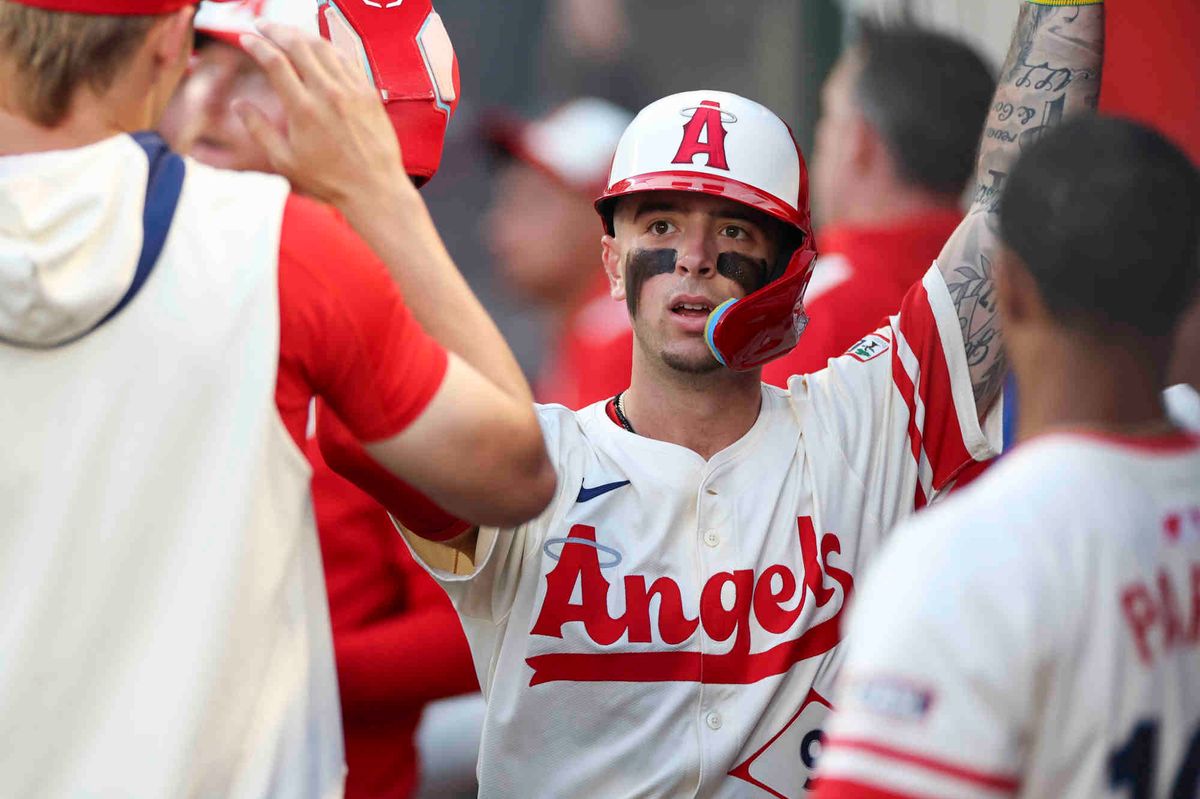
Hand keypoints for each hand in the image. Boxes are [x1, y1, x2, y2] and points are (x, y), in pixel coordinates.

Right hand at [235, 22, 414, 210]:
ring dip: (301, 34)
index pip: (275, 61)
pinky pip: (346, 58)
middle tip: (262, 26)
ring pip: (323, 47)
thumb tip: (238, 105)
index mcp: (303, 109)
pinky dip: (328, 47)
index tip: (245, 39)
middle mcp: (328, 93)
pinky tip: (319, 47)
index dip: (256, 45)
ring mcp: (351, 90)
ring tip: (287, 32)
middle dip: (275, 30)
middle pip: (298, 45)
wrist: (374, 188)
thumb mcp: (285, 160)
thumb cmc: (329, 180)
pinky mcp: (368, 92)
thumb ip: (259, 129)